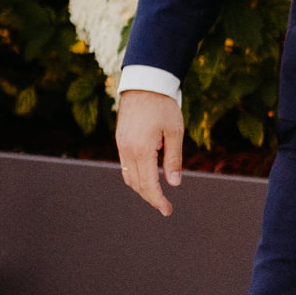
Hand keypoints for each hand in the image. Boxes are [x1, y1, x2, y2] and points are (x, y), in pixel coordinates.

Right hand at [116, 89, 184, 216]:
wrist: (144, 83)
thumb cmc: (164, 106)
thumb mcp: (175, 132)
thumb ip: (173, 159)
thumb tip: (174, 184)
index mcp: (141, 149)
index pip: (148, 184)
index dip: (158, 199)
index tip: (167, 211)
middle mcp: (127, 150)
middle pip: (136, 184)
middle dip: (150, 197)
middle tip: (165, 207)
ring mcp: (121, 145)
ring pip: (128, 176)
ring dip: (141, 189)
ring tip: (157, 195)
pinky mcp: (120, 140)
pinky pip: (126, 166)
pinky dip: (136, 176)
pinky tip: (147, 179)